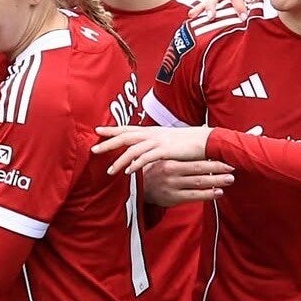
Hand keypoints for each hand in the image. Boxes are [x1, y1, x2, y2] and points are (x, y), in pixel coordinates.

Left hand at [93, 122, 212, 174]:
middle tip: (94, 150)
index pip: (127, 128)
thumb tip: (143, 152)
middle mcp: (152, 133)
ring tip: (110, 171)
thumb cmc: (188, 144)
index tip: (97, 130)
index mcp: (151, 131)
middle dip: (108, 143)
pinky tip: (128, 172)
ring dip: (120, 160)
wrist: (206, 141)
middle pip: (125, 136)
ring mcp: (158, 141)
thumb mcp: (168, 142)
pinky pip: (146, 157)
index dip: (112, 129)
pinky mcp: (166, 150)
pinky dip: (136, 164)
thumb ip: (154, 145)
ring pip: (133, 149)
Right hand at [143, 157, 234, 204]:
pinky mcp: (173, 198)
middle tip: (232, 169)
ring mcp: (172, 186)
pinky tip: (218, 193)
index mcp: (170, 161)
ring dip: (216, 182)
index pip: (196, 160)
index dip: (212, 159)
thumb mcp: (166, 157)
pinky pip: (193, 196)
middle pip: (199, 170)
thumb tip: (203, 131)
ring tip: (230, 179)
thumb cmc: (157, 170)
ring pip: (198, 183)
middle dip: (217, 170)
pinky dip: (207, 194)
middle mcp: (171, 173)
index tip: (227, 158)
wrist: (139, 187)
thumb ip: (183, 151)